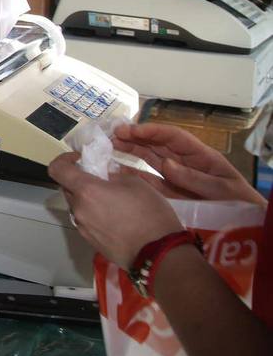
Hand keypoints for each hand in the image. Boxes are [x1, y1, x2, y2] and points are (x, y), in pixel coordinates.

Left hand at [49, 151, 183, 266]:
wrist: (158, 254)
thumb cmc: (149, 214)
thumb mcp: (136, 183)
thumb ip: (112, 174)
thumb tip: (103, 173)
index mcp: (86, 191)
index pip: (56, 169)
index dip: (64, 159)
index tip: (80, 159)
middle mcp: (78, 209)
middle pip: (67, 188)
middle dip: (80, 181)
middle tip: (102, 180)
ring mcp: (82, 228)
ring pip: (77, 206)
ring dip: (88, 199)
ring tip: (112, 202)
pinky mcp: (90, 242)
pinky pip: (86, 221)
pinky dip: (94, 215)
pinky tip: (115, 219)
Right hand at [113, 123, 264, 204]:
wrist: (246, 225)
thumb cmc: (239, 203)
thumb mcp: (223, 189)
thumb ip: (195, 178)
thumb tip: (166, 164)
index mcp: (200, 156)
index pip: (173, 137)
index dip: (151, 131)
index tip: (130, 130)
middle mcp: (185, 162)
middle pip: (157, 144)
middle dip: (135, 137)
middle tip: (111, 135)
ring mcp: (177, 177)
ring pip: (150, 158)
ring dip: (131, 150)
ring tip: (109, 146)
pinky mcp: (171, 193)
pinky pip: (150, 180)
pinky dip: (133, 174)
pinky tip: (118, 170)